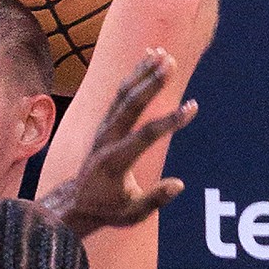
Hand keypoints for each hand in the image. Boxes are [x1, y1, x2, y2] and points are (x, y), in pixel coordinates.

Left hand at [47, 49, 196, 235]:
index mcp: (114, 162)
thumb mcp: (131, 215)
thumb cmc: (108, 209)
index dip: (169, 122)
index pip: (144, 137)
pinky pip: (119, 97)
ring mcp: (103, 131)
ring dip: (142, 74)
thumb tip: (178, 185)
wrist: (76, 203)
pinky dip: (134, 77)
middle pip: (129, 107)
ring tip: (162, 53)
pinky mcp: (105, 125)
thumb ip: (154, 199)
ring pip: (122, 97)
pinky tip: (148, 58)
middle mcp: (106, 141)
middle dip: (150, 84)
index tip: (192, 107)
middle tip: (170, 62)